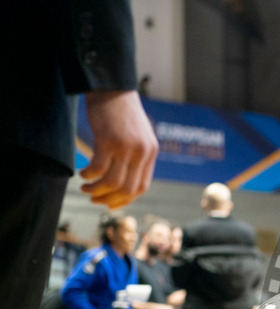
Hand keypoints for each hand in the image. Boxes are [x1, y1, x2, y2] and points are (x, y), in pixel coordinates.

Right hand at [81, 90, 157, 209]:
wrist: (112, 86)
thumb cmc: (120, 110)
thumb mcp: (136, 134)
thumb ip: (135, 154)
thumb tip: (124, 177)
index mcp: (150, 153)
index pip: (142, 187)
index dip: (125, 200)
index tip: (110, 203)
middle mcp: (142, 152)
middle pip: (128, 189)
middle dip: (109, 199)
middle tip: (93, 199)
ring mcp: (127, 148)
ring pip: (112, 183)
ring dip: (96, 190)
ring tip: (85, 188)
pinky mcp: (110, 141)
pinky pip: (98, 169)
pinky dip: (88, 175)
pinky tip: (81, 173)